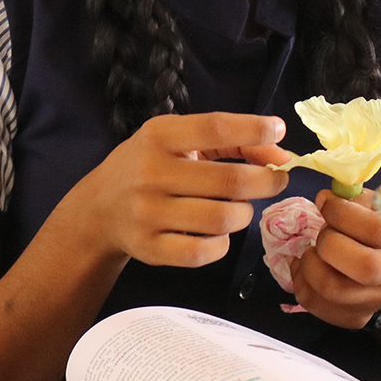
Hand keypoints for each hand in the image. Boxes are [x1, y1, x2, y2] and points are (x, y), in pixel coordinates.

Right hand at [65, 113, 290, 268]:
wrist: (99, 208)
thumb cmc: (153, 165)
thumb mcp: (181, 140)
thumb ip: (232, 142)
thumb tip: (281, 153)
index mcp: (159, 136)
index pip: (214, 128)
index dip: (252, 129)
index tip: (279, 130)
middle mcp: (150, 172)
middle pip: (230, 180)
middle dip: (266, 181)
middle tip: (276, 180)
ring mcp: (147, 213)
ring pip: (222, 218)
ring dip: (244, 213)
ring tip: (240, 207)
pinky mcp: (148, 248)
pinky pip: (203, 252)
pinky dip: (222, 244)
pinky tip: (219, 234)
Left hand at [292, 189, 380, 329]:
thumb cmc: (378, 223)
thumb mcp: (373, 204)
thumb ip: (352, 200)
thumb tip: (325, 200)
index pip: (377, 231)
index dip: (342, 214)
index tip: (325, 203)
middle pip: (363, 267)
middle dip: (329, 244)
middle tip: (322, 234)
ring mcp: (378, 300)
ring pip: (335, 290)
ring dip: (310, 266)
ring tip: (309, 252)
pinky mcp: (357, 316)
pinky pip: (320, 308)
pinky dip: (302, 286)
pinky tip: (302, 268)